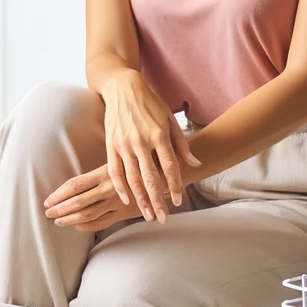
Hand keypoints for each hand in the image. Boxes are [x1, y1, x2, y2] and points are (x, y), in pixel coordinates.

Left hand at [43, 167, 136, 232]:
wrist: (166, 176)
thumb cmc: (139, 165)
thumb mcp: (118, 163)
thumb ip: (98, 174)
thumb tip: (73, 186)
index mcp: (106, 172)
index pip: (75, 185)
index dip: (59, 194)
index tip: (48, 200)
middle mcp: (110, 188)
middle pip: (78, 202)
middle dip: (60, 209)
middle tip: (48, 213)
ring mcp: (117, 203)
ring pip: (88, 215)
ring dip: (69, 219)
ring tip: (58, 221)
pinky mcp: (124, 214)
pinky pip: (101, 223)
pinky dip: (86, 226)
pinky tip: (76, 225)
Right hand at [97, 72, 200, 221]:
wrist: (123, 88)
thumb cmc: (151, 104)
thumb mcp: (170, 120)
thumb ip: (181, 144)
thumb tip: (195, 163)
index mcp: (159, 135)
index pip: (169, 166)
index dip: (174, 185)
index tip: (177, 200)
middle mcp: (141, 141)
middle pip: (150, 177)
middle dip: (157, 200)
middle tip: (162, 218)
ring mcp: (124, 144)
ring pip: (132, 178)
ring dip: (140, 199)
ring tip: (146, 214)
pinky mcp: (111, 145)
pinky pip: (114, 170)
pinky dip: (120, 187)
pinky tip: (126, 200)